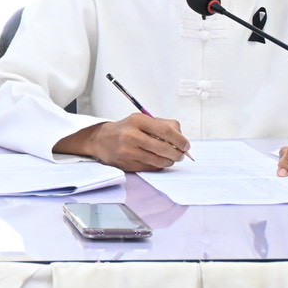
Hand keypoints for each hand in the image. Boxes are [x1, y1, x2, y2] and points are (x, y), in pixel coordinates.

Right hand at [56, 114, 189, 172]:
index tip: (186, 146)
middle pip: (164, 148)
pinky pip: (150, 167)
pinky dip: (158, 166)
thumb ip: (164, 125)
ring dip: (169, 161)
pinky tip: (156, 161)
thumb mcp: (142, 120)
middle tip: (180, 155)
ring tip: (169, 158)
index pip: (166, 131)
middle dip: (177, 154)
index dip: (180, 140)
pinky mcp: (127, 163)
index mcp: (138, 120)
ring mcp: (128, 151)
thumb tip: (182, 138)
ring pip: (159, 161)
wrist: (101, 140)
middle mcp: (131, 135)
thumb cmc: (126, 129)